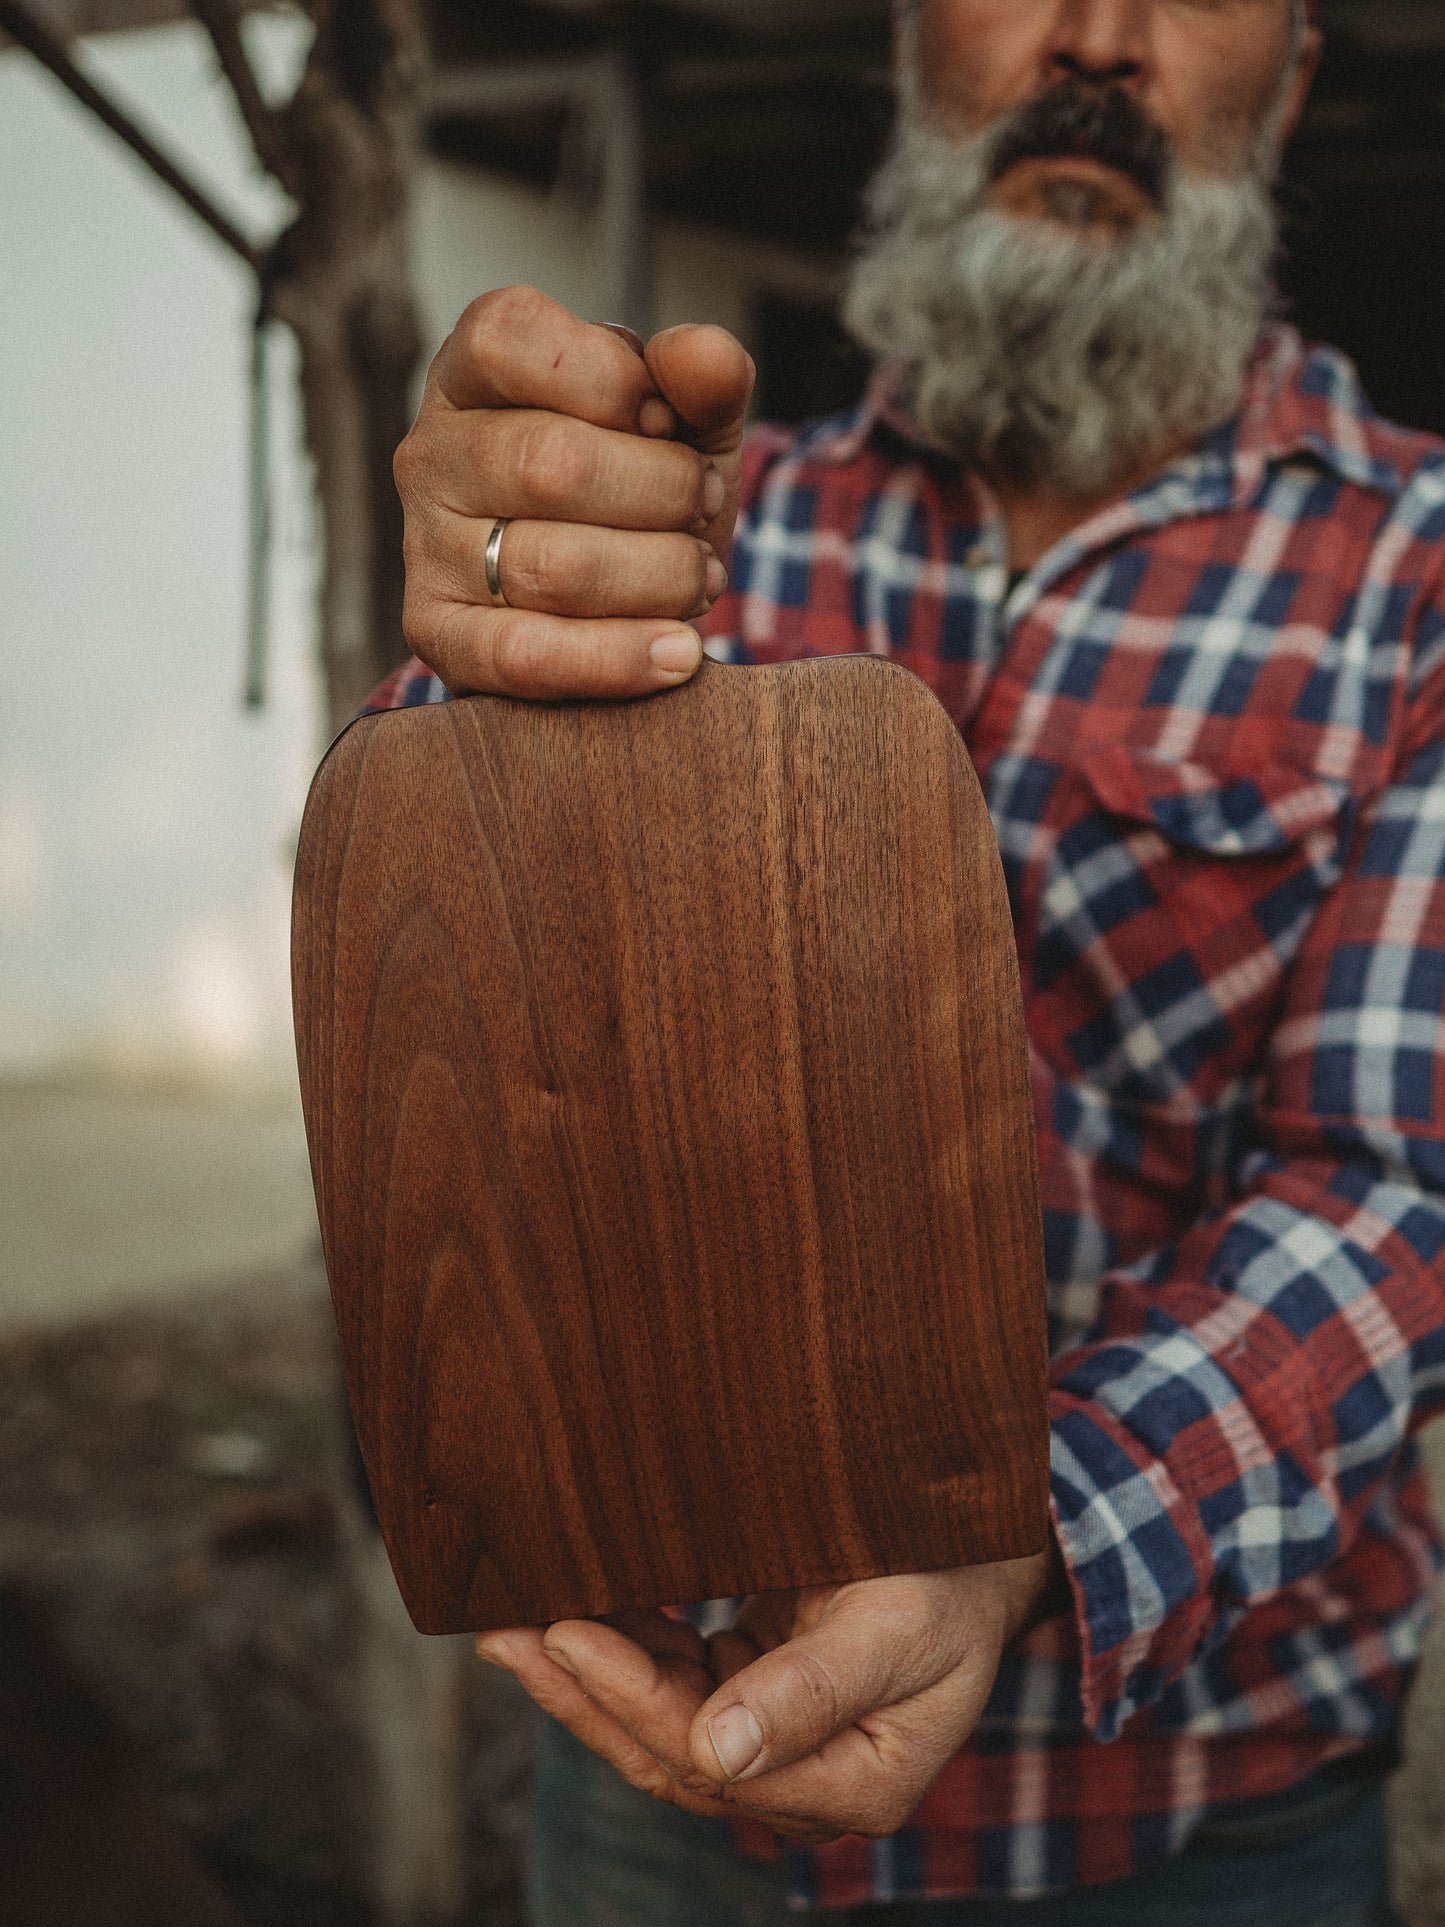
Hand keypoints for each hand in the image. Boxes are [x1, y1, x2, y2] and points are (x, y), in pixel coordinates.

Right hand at [393, 286, 755, 700]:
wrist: (619, 602)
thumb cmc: (645, 491)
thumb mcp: (688, 423)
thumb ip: (704, 377)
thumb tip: (704, 354)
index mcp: (473, 370)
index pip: (512, 339)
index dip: (614, 381)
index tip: (666, 421)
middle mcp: (432, 452)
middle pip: (552, 464)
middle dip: (662, 492)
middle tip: (704, 508)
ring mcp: (424, 546)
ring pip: (554, 567)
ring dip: (660, 576)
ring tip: (700, 578)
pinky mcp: (439, 635)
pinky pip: (526, 655)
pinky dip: (619, 658)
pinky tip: (679, 651)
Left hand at [476, 1553, 1050, 1841]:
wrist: (993, 1549)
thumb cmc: (957, 1578)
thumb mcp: (898, 1627)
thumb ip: (810, 1692)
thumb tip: (715, 1753)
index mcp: (850, 1784)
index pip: (709, 1758)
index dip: (629, 1697)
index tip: (563, 1632)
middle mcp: (808, 1779)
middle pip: (669, 1751)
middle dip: (581, 1693)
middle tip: (504, 1632)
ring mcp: (783, 1741)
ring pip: (662, 1720)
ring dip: (588, 1673)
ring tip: (514, 1620)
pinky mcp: (763, 1692)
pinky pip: (679, 1680)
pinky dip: (628, 1645)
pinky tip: (579, 1608)